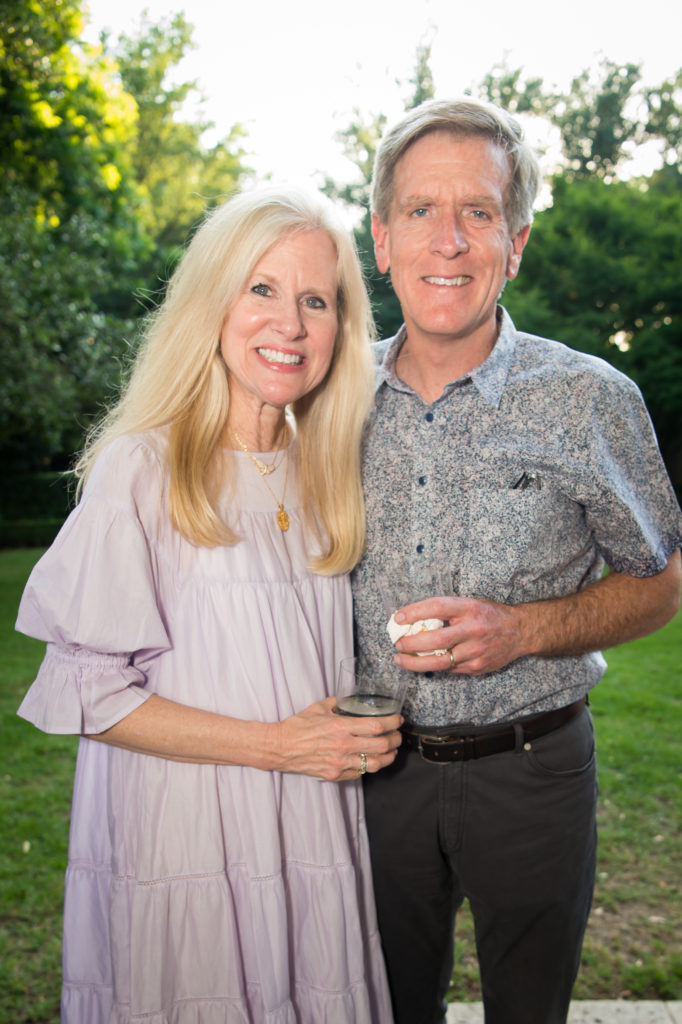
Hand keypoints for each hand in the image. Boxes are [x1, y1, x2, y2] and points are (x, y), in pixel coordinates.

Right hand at [273, 697, 402, 780]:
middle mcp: (343, 746)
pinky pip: (359, 773)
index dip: (392, 723)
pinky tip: (371, 760)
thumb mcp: (319, 708)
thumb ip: (336, 703)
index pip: (376, 726)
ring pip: (375, 763)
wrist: (280, 747)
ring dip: (388, 757)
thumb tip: (347, 701)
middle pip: (381, 746)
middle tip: (398, 736)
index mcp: (340, 727)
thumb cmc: (297, 726)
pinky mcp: (335, 775)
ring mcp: (340, 763)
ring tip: (392, 752)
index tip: (398, 720)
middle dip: (395, 740)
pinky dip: (369, 766)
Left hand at [391, 595, 523, 674]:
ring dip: (415, 662)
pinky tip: (423, 663)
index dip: (415, 612)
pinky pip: (449, 669)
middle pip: (436, 640)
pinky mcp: (477, 667)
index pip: (437, 607)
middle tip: (398, 644)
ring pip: (440, 662)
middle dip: (411, 644)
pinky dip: (433, 666)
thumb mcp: (471, 603)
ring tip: (400, 659)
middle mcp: (473, 630)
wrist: (520, 632)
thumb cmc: (490, 615)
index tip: (398, 617)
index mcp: (470, 608)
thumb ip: (447, 610)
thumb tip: (414, 619)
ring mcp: (476, 651)